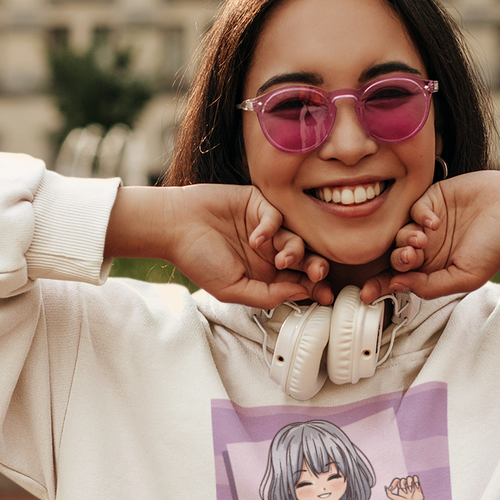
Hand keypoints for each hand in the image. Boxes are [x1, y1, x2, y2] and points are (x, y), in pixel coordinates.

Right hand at [161, 186, 333, 308]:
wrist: (174, 227)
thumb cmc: (197, 260)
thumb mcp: (232, 289)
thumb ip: (267, 295)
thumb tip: (302, 294)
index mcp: (264, 274)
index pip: (297, 281)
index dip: (313, 287)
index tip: (325, 295)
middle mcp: (268, 252)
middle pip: (304, 260)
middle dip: (315, 268)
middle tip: (317, 273)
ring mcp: (265, 228)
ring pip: (296, 239)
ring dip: (294, 251)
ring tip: (279, 258)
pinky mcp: (258, 204)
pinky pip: (278, 216)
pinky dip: (272, 228)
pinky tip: (256, 238)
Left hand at [360, 171, 499, 301]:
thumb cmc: (497, 245)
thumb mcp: (465, 277)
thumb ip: (429, 286)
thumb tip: (396, 286)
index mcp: (434, 268)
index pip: (400, 279)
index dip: (381, 285)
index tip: (366, 293)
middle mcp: (428, 247)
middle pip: (395, 256)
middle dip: (398, 259)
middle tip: (410, 256)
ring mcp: (428, 223)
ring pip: (399, 233)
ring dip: (405, 239)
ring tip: (422, 240)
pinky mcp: (431, 198)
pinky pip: (412, 209)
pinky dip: (418, 216)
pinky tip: (434, 221)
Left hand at [385, 475, 425, 499]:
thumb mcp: (395, 499)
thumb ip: (389, 494)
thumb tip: (385, 487)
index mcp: (400, 487)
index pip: (396, 480)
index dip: (393, 483)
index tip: (392, 489)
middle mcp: (406, 485)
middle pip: (402, 479)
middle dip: (402, 485)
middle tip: (404, 492)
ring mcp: (411, 484)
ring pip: (409, 477)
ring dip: (409, 483)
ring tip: (409, 490)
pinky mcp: (417, 485)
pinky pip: (416, 477)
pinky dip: (415, 480)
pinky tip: (416, 486)